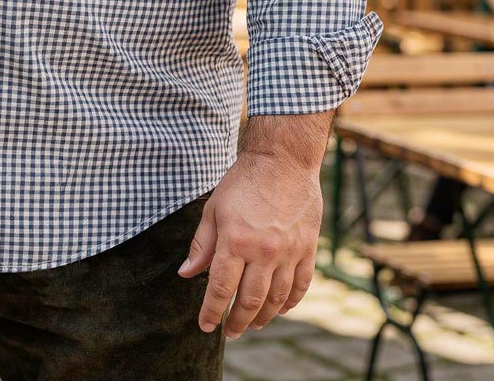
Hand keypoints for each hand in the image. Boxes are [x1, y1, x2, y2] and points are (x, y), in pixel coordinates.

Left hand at [178, 150, 321, 338]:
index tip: (205, 325)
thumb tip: (186, 274)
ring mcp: (288, 252)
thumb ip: (201, 245)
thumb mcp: (214, 209)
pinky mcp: (307, 249)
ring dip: (263, 318)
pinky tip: (281, 309)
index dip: (212, 311)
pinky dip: (291, 302)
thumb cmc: (243, 182)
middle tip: (229, 332)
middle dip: (236, 321)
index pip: (221, 288)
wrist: (283, 160)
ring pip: (276, 299)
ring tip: (252, 325)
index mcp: (235, 241)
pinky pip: (300, 285)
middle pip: (250, 301)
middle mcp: (263, 252)